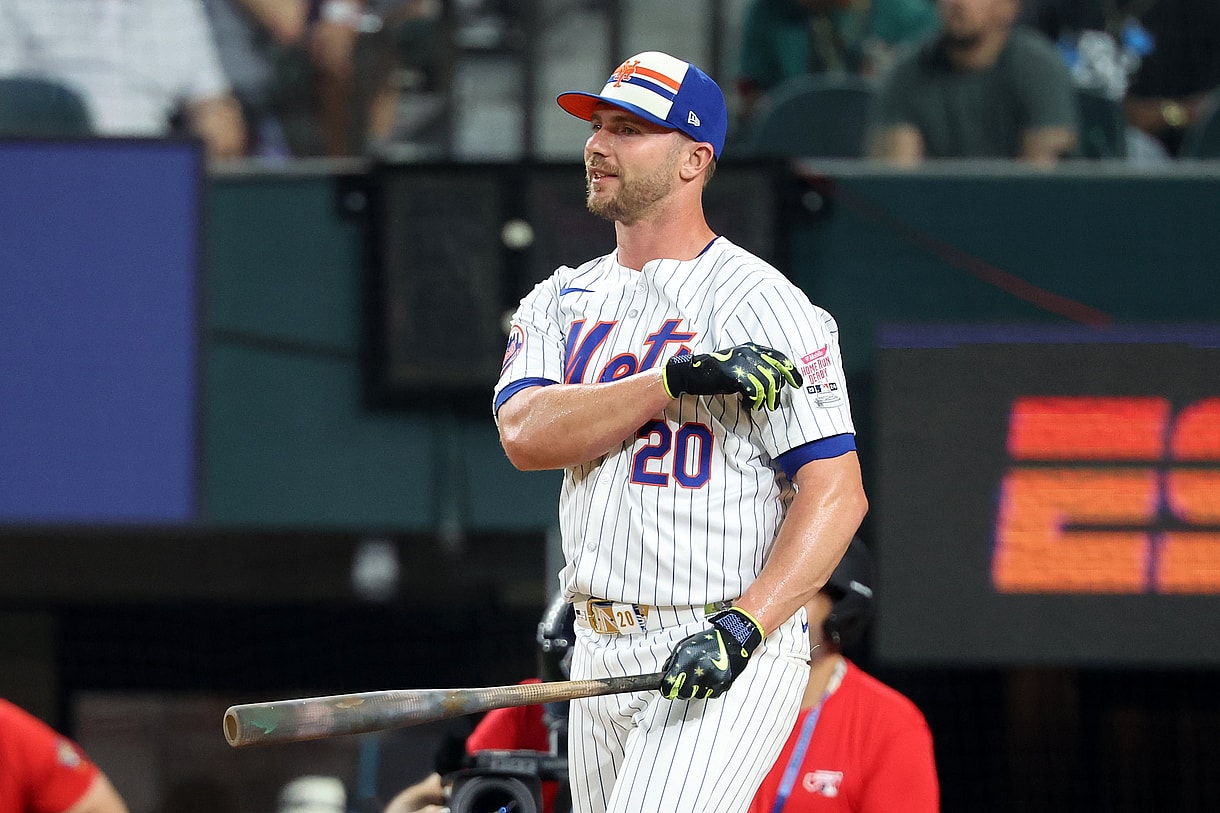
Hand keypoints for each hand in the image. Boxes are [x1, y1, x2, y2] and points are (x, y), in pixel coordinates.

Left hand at [660, 608, 764, 699]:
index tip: (667, 688)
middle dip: (682, 688)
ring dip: (696, 688)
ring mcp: (711, 679)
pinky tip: (710, 676)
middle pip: (683, 694)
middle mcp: (698, 671)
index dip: (667, 688)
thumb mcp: (683, 646)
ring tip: (701, 674)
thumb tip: (665, 675)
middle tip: (685, 680)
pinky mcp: (722, 685)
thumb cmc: (707, 641)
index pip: (669, 686)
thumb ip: (672, 662)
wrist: (732, 639)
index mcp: (686, 660)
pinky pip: (710, 694)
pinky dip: (708, 688)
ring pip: (696, 695)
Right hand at [663, 344, 801, 409]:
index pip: (779, 357)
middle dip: (777, 392)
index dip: (791, 371)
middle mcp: (748, 352)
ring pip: (766, 383)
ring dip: (765, 399)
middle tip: (774, 405)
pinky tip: (748, 405)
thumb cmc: (716, 373)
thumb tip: (773, 383)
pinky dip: (753, 400)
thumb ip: (755, 369)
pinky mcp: (733, 373)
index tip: (797, 384)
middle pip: (776, 373)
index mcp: (752, 349)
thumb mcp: (738, 366)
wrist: (692, 373)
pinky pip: (753, 389)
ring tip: (759, 406)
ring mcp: (740, 362)